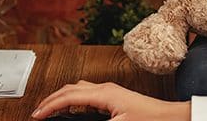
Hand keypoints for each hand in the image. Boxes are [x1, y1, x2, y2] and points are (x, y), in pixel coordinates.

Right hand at [31, 80, 190, 120]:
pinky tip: (73, 109)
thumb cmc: (150, 120)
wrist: (171, 117)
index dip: (49, 106)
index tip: (36, 115)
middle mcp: (105, 88)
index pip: (68, 97)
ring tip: (51, 108)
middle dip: (51, 99)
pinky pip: (87, 93)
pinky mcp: (115, 96)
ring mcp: (110, 91)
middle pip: (70, 88)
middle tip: (38, 111)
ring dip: (62, 97)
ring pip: (78, 89)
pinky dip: (74, 99)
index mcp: (103, 93)